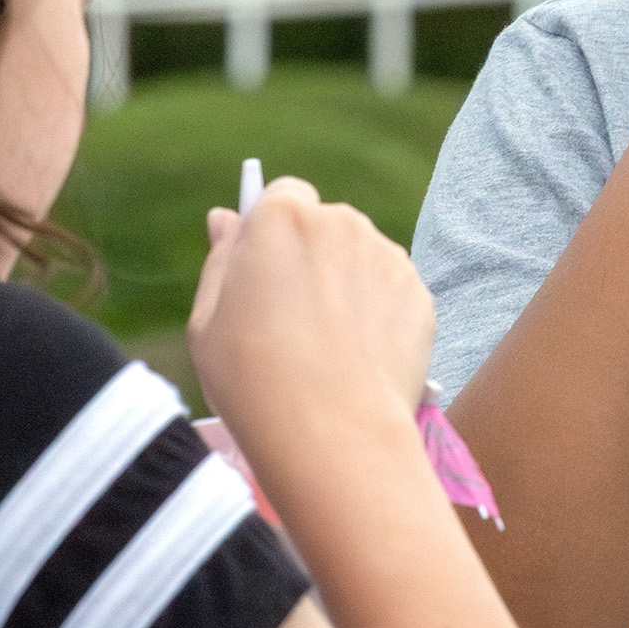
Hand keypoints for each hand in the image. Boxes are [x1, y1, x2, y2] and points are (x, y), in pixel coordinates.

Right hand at [189, 177, 436, 450]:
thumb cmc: (253, 378)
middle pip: (325, 226)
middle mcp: (342, 222)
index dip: (272, 231)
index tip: (265, 272)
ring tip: (328, 346)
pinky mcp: (421, 294)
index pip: (282, 195)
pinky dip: (379, 316)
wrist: (332, 432)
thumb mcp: (208, 320)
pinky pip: (391, 294)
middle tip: (293, 320)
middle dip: (311, 258)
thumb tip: (226, 218)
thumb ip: (221, 259)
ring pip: (361, 259)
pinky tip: (359, 358)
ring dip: (347, 285)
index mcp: (284, 217)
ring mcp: (388, 257)